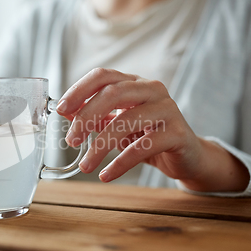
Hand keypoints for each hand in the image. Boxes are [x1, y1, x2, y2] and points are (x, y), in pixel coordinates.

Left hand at [56, 68, 249, 192]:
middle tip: (70, 140)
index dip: (79, 90)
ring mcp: (167, 109)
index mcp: (135, 83)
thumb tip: (66, 113)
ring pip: (126, 121)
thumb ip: (96, 117)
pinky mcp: (178, 133)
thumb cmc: (149, 137)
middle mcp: (152, 89)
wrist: (189, 156)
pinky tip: (106, 175)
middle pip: (112, 93)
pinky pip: (142, 147)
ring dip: (100, 145)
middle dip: (86, 117)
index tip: (61, 110)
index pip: (103, 75)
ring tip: (86, 165)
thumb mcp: (118, 124)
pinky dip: (120, 163)